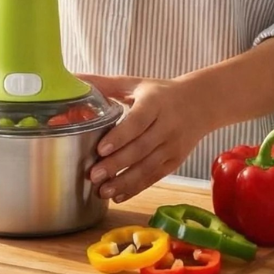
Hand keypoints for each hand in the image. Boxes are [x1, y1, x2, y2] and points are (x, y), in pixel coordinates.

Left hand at [81, 75, 205, 202]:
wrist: (200, 103)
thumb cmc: (160, 93)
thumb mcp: (134, 84)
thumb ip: (104, 84)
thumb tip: (73, 78)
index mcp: (155, 103)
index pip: (137, 121)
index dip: (120, 136)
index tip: (101, 149)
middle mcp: (167, 125)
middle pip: (141, 148)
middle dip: (116, 164)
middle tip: (93, 175)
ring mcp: (173, 145)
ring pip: (148, 167)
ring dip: (125, 181)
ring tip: (102, 191)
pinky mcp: (176, 161)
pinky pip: (155, 176)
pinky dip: (137, 188)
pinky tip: (119, 195)